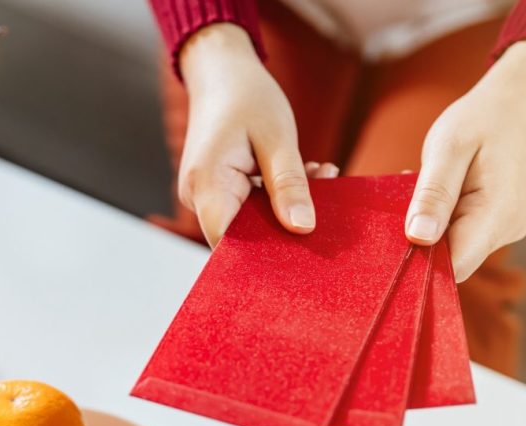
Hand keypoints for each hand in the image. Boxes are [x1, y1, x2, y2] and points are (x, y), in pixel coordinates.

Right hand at [178, 24, 327, 246]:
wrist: (220, 71)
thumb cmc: (246, 96)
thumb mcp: (278, 137)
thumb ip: (289, 185)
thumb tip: (302, 229)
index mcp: (207, 185)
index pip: (226, 243)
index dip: (261, 255)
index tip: (303, 245)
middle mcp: (199, 197)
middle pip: (242, 236)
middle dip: (286, 224)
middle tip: (327, 191)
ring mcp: (207, 195)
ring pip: (250, 221)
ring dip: (287, 204)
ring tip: (320, 172)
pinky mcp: (219, 191)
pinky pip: (250, 206)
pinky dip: (278, 194)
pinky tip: (306, 171)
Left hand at [404, 41, 525, 280]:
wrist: (512, 109)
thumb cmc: (479, 121)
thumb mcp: (448, 149)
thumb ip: (433, 194)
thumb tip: (418, 237)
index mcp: (498, 214)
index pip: (454, 266)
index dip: (419, 264)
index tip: (390, 243)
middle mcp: (505, 231)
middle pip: (450, 263)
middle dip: (418, 245)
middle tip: (398, 208)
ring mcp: (501, 231)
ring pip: (450, 250)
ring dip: (425, 230)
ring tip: (418, 193)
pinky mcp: (491, 227)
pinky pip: (456, 237)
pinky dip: (436, 222)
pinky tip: (430, 197)